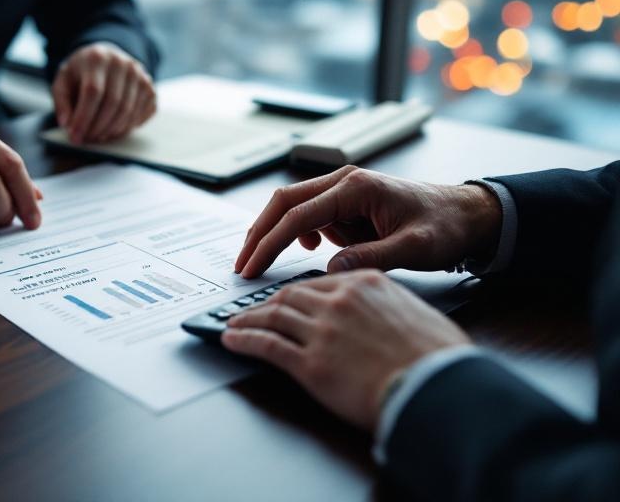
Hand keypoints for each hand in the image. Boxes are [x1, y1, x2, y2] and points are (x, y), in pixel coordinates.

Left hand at [51, 42, 155, 143]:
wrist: (106, 59)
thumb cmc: (82, 73)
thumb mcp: (63, 81)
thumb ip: (61, 102)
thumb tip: (67, 124)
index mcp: (97, 58)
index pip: (93, 91)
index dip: (83, 118)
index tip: (75, 137)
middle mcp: (122, 63)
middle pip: (113, 102)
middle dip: (98, 127)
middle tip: (87, 140)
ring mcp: (139, 74)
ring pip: (129, 110)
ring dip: (112, 131)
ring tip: (98, 137)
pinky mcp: (149, 87)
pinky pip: (142, 113)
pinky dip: (128, 127)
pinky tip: (114, 130)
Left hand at [222, 270, 470, 431]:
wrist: (440, 389)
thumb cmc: (439, 358)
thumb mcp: (416, 314)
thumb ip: (388, 307)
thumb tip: (380, 316)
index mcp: (366, 283)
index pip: (317, 282)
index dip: (294, 292)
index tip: (284, 299)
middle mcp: (339, 301)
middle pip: (289, 296)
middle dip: (266, 304)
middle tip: (252, 310)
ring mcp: (322, 330)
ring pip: (272, 316)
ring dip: (247, 319)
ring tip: (234, 323)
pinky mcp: (311, 363)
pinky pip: (266, 345)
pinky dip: (243, 340)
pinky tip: (231, 340)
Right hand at [235, 166, 502, 277]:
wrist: (470, 215)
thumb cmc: (446, 227)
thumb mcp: (414, 248)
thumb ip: (372, 258)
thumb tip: (329, 270)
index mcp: (357, 188)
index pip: (298, 215)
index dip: (271, 244)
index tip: (252, 267)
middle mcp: (345, 181)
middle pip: (284, 202)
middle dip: (260, 234)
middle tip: (243, 264)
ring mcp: (345, 189)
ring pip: (294, 207)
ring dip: (279, 234)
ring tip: (270, 261)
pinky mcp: (348, 202)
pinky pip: (312, 214)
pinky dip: (302, 232)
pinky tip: (313, 249)